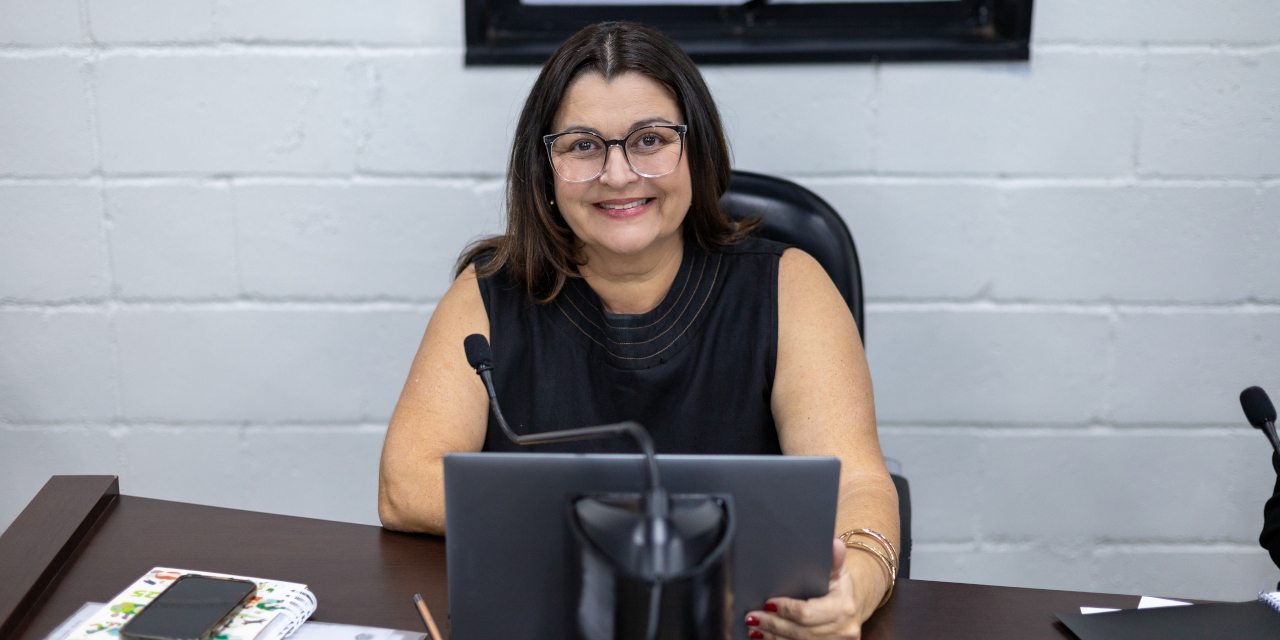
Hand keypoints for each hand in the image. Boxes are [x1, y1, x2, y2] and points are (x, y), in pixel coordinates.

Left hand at [744, 538, 881, 639]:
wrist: (852, 609)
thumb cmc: (839, 588)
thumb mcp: (838, 572)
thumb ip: (833, 559)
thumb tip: (835, 543)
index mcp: (843, 608)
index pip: (807, 613)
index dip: (785, 610)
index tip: (768, 604)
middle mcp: (844, 630)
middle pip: (800, 632)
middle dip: (773, 625)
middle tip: (753, 617)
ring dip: (773, 638)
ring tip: (755, 628)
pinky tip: (766, 639)